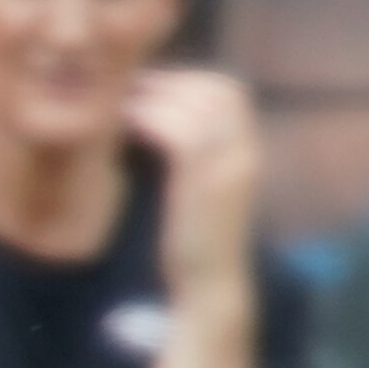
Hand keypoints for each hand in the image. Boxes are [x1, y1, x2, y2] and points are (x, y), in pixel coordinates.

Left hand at [125, 68, 259, 303]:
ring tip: (121, 103)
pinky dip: (151, 120)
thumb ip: (190, 157)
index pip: (228, 90)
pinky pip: (179, 133)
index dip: (188, 80)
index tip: (148, 86)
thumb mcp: (197, 190)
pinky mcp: (207, 183)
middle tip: (129, 87)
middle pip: (216, 88)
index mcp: (247, 149)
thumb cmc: (192, 243)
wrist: (207, 288)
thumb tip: (160, 127)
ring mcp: (231, 164)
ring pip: (197, 104)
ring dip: (156, 96)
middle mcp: (246, 150)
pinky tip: (125, 125)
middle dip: (172, 81)